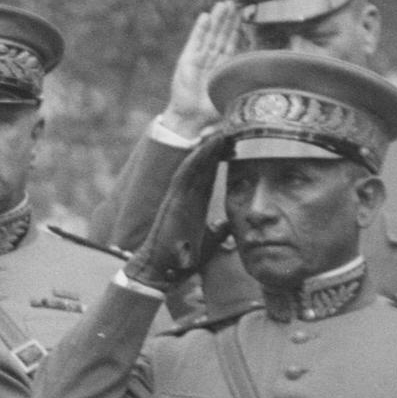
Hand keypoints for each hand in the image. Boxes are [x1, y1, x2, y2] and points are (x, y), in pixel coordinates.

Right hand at [131, 128, 230, 291]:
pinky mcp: (173, 199)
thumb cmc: (181, 257)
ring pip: (194, 165)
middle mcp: (187, 196)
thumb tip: (229, 225)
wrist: (161, 268)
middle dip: (215, 148)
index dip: (221, 159)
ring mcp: (178, 196)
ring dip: (207, 148)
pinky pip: (185, 173)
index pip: (209, 175)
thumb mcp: (208, 241)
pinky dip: (195, 159)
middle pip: (203, 165)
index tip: (235, 144)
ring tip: (222, 131)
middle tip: (231, 128)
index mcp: (195, 203)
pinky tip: (206, 146)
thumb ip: (218, 232)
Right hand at [157, 0, 242, 141]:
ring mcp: (198, 59)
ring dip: (216, 19)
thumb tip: (267, 83)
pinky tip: (205, 16)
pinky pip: (195, 41)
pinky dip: (200, 29)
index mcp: (222, 67)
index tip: (242, 16)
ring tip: (222, 4)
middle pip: (221, 35)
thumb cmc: (211, 112)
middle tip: (234, 3)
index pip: (231, 44)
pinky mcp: (187, 60)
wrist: (191, 119)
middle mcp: (210, 60)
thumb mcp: (234, 97)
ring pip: (210, 35)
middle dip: (227, 20)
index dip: (236, 30)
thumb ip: (246, 87)